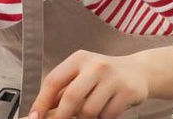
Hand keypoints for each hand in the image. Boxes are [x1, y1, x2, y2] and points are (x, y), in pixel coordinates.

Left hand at [29, 50, 148, 118]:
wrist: (138, 71)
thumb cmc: (102, 75)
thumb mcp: (81, 74)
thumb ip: (63, 90)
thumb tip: (40, 111)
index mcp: (78, 59)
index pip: (54, 80)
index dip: (42, 101)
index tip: (34, 116)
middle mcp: (95, 65)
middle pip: (71, 97)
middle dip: (62, 115)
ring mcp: (113, 78)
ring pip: (90, 110)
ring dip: (86, 118)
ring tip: (91, 111)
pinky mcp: (128, 91)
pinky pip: (108, 115)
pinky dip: (103, 117)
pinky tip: (107, 109)